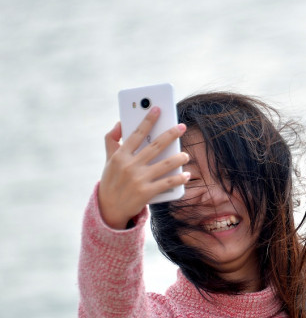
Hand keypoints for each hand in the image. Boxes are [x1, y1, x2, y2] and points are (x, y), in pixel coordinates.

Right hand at [98, 107, 188, 228]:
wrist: (109, 208)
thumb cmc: (111, 181)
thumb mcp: (108, 160)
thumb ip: (112, 140)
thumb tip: (119, 123)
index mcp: (120, 156)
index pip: (136, 134)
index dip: (148, 120)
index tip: (158, 109)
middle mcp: (130, 166)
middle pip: (154, 146)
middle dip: (170, 134)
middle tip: (181, 127)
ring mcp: (139, 179)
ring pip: (164, 165)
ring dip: (178, 158)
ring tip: (186, 155)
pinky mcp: (146, 192)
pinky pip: (167, 183)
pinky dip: (179, 179)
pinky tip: (186, 175)